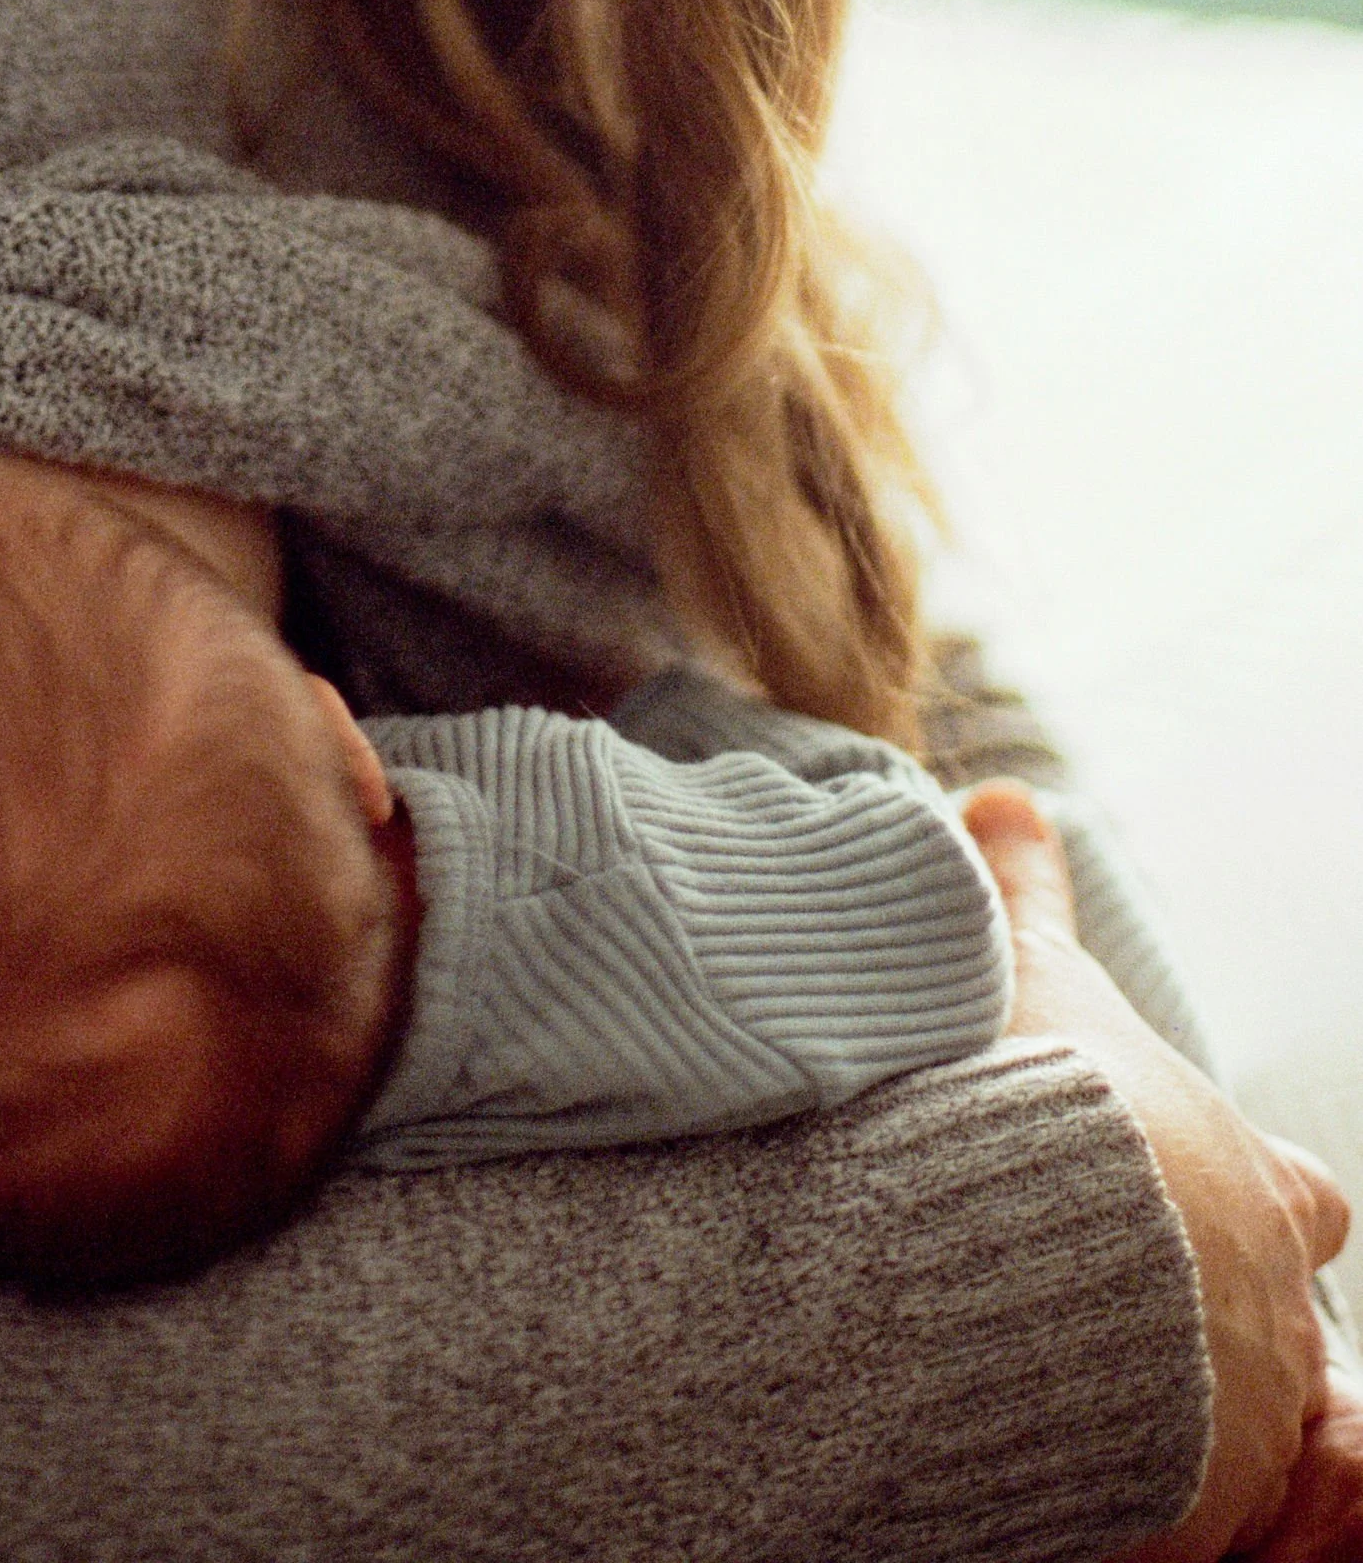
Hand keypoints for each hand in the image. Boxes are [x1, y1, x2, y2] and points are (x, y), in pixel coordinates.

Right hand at [960, 785, 1347, 1562]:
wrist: (1000, 1241)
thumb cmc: (1027, 1098)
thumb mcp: (1024, 968)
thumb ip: (1019, 891)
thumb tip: (1007, 804)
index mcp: (1253, 1182)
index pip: (1296, 1196)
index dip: (1252, 1197)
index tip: (1183, 1193)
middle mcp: (1271, 1301)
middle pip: (1276, 1320)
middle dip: (1210, 1317)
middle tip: (1117, 1306)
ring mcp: (1241, 1414)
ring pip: (1235, 1427)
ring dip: (1167, 1408)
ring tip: (1062, 1381)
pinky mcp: (1188, 1506)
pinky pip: (1189, 1513)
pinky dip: (1141, 1492)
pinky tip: (1060, 1452)